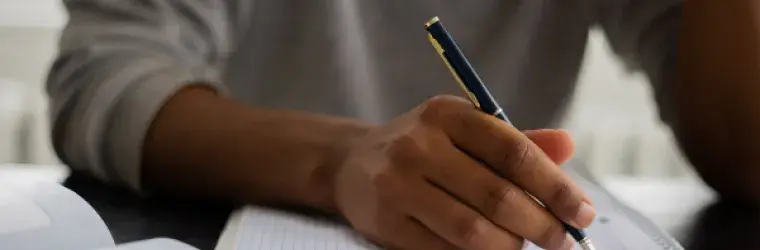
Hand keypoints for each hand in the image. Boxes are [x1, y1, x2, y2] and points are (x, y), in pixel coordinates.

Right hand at [331, 96, 594, 249]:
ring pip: (472, 231)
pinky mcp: (385, 221)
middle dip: (541, 225)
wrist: (351, 163)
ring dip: (510, 246)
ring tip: (522, 246)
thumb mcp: (464, 130)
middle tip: (563, 241)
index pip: (513, 151)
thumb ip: (515, 141)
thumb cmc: (423, 147)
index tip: (583, 212)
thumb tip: (568, 146)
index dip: (555, 185)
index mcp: (448, 114)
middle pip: (497, 195)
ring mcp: (398, 184)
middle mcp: (419, 145)